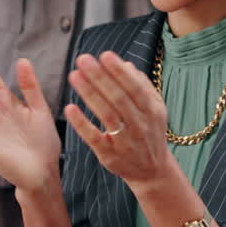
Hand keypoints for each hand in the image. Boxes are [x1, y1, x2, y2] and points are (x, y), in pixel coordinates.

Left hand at [64, 52, 176, 188]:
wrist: (152, 171)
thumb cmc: (150, 133)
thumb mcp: (155, 110)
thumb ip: (143, 87)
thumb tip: (126, 64)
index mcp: (152, 110)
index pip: (135, 87)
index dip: (119, 71)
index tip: (104, 55)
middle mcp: (140, 125)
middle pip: (119, 98)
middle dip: (100, 77)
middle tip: (83, 59)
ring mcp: (125, 142)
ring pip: (107, 115)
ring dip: (89, 94)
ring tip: (74, 76)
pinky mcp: (110, 156)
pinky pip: (94, 138)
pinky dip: (82, 123)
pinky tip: (70, 108)